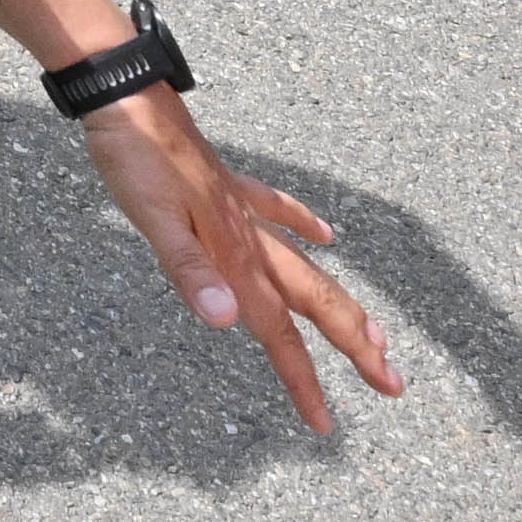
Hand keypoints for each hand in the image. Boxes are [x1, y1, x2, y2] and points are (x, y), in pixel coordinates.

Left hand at [74, 90, 399, 434]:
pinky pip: (278, 209)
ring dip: (341, 302)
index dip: (302, 381)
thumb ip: (190, 272)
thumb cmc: (135, 160)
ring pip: (306, 266)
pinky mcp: (228, 184)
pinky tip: (328, 234)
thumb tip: (226, 321)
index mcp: (235, 257)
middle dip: (355, 347)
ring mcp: (243, 209)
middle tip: (394, 386)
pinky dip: (305, 224)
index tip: (326, 425)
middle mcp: (250, 238)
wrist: (127, 97)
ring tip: (375, 330)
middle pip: (315, 303)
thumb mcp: (154, 221)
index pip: (278, 333)